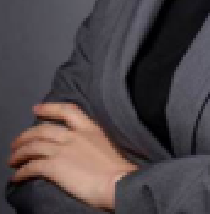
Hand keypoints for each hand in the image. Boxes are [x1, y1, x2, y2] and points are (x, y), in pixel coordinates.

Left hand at [8, 102, 138, 210]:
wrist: (118, 182)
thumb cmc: (118, 169)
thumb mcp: (106, 144)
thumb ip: (91, 142)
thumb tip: (82, 149)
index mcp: (89, 128)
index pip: (66, 110)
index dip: (49, 108)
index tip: (37, 108)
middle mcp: (74, 135)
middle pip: (43, 129)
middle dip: (26, 135)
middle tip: (16, 142)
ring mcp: (63, 150)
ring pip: (34, 146)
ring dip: (20, 153)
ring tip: (12, 160)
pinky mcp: (55, 167)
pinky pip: (32, 166)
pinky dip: (22, 171)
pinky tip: (17, 176)